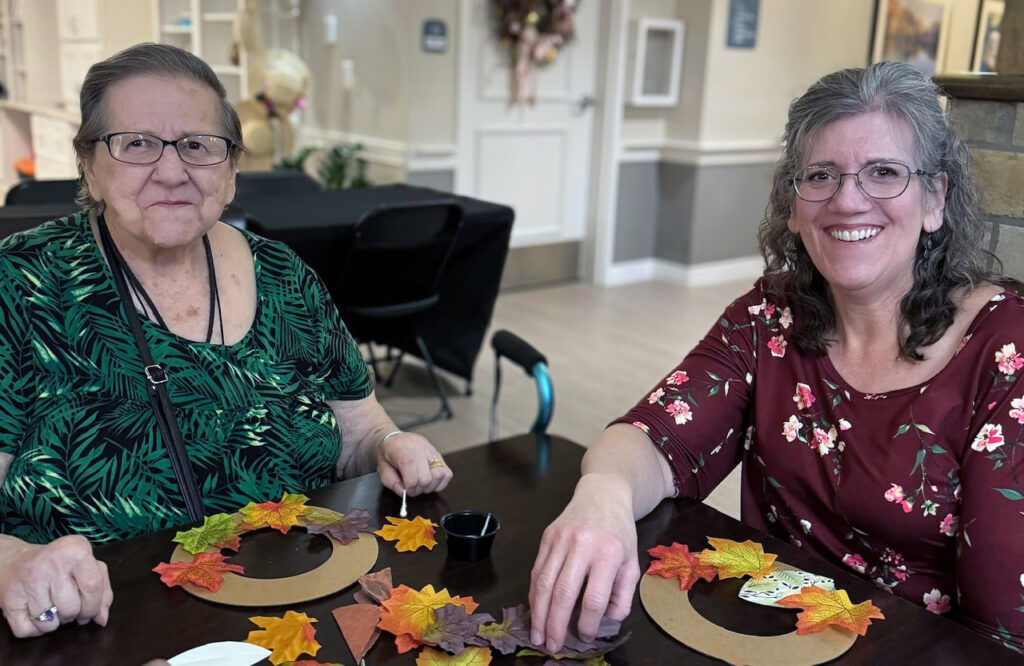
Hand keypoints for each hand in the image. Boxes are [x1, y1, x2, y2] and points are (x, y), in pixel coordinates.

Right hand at [0, 535, 112, 637]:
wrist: (13, 561)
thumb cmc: (58, 565)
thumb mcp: (85, 565)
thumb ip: (102, 589)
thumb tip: (102, 619)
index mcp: (75, 549)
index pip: (93, 586)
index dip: (95, 605)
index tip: (90, 608)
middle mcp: (51, 562)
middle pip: (73, 608)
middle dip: (75, 615)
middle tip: (68, 605)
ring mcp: (28, 581)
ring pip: (51, 623)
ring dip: (55, 622)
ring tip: (50, 604)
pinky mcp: (9, 600)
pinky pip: (29, 631)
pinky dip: (35, 628)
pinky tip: (35, 611)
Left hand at [376, 432, 452, 496]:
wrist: (396, 440)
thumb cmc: (388, 455)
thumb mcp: (382, 468)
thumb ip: (391, 481)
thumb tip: (403, 491)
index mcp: (401, 448)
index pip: (409, 464)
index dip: (408, 483)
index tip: (404, 488)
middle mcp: (419, 447)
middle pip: (425, 476)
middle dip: (417, 488)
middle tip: (410, 488)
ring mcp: (432, 451)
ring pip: (439, 475)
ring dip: (429, 487)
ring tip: (419, 484)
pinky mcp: (440, 456)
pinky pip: (447, 474)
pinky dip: (439, 483)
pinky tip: (429, 482)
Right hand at [529, 473, 640, 653]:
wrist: (603, 494)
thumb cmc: (619, 532)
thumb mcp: (632, 562)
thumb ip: (623, 594)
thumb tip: (607, 621)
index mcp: (608, 553)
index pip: (593, 597)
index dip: (587, 622)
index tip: (584, 636)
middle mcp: (582, 544)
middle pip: (563, 592)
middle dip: (555, 624)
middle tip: (552, 645)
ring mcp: (561, 539)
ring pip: (543, 582)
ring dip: (538, 613)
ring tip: (537, 635)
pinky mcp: (547, 536)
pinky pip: (536, 570)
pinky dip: (534, 594)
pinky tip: (535, 610)